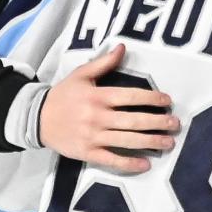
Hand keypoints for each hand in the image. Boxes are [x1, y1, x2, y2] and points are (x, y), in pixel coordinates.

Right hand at [39, 43, 178, 174]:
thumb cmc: (63, 95)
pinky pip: (112, 160)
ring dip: (150, 142)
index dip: (151, 99)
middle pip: (133, 121)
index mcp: (97, 96)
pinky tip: (145, 164)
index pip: (130, 97)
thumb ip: (104, 63)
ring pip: (126, 141)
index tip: (167, 101)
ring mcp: (92, 137)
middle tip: (175, 123)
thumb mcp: (81, 75)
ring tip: (168, 142)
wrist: (37, 118)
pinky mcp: (87, 153)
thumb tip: (123, 47)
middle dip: (157, 122)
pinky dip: (129, 163)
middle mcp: (97, 117)